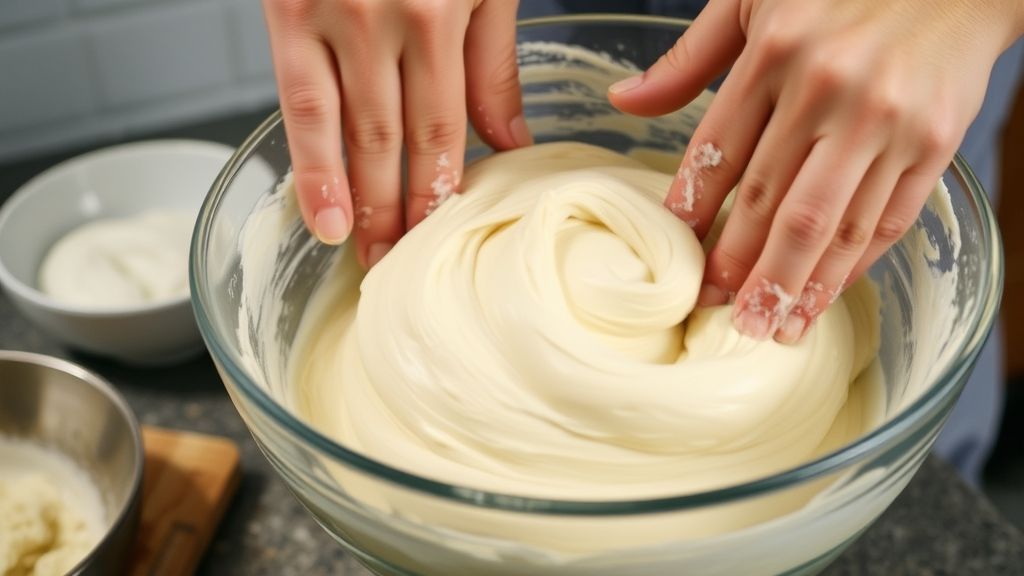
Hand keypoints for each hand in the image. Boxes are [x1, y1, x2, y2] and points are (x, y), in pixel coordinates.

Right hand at [262, 0, 530, 266]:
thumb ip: (492, 58)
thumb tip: (509, 140)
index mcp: (436, 12)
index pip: (439, 125)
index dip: (438, 187)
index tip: (440, 232)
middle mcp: (382, 20)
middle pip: (390, 138)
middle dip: (397, 211)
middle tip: (399, 264)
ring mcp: (331, 19)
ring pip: (342, 131)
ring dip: (353, 202)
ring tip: (365, 254)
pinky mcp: (287, 12)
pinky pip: (296, 101)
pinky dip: (308, 164)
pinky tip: (318, 209)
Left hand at [608, 0, 1023, 342]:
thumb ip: (689, 58)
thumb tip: (622, 102)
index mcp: (774, 54)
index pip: (719, 155)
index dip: (693, 216)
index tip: (678, 260)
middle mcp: (829, 91)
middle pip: (774, 205)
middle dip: (741, 270)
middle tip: (716, 314)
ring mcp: (886, 122)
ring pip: (831, 226)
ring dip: (796, 286)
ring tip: (769, 329)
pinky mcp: (933, 143)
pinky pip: (886, 220)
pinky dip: (852, 266)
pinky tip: (823, 296)